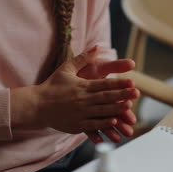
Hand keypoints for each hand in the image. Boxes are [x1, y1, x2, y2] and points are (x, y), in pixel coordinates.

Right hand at [10, 47, 138, 135]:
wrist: (36, 105)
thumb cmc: (52, 85)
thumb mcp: (66, 68)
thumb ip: (83, 58)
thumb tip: (97, 46)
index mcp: (82, 86)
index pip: (104, 83)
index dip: (119, 83)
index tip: (131, 81)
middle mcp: (82, 99)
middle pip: (106, 97)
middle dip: (122, 95)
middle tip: (136, 93)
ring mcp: (79, 113)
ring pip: (101, 111)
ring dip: (116, 109)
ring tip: (128, 107)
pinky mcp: (76, 125)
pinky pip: (92, 125)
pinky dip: (103, 124)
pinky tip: (113, 122)